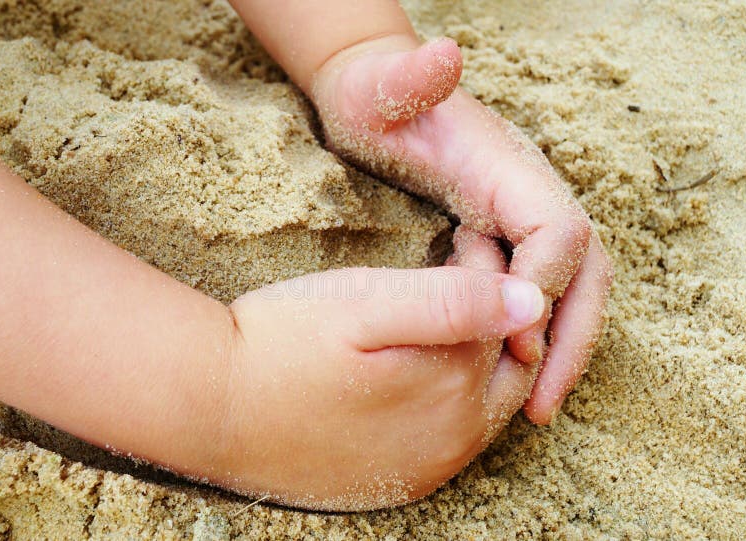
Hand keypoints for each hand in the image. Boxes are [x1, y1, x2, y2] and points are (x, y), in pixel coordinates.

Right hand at [208, 264, 543, 510]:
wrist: (211, 406)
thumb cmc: (285, 343)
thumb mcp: (368, 304)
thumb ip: (455, 303)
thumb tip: (534, 300)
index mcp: (456, 389)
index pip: (506, 320)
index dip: (492, 271)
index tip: (462, 236)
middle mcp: (453, 440)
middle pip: (507, 367)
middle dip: (495, 316)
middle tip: (460, 270)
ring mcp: (427, 467)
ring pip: (483, 404)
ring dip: (478, 357)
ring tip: (444, 315)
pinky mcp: (397, 479)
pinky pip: (449, 437)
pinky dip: (453, 398)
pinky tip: (425, 371)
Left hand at [311, 35, 612, 423]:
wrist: (377, 100)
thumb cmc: (375, 100)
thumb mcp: (381, 90)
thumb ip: (409, 79)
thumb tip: (441, 56)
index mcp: (508, 167)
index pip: (560, 229)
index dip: (547, 286)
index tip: (516, 339)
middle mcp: (527, 194)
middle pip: (585, 270)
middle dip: (573, 337)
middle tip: (541, 405)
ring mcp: (520, 217)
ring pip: (571, 289)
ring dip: (563, 349)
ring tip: (534, 410)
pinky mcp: (504, 237)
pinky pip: (538, 293)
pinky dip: (537, 337)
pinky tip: (510, 378)